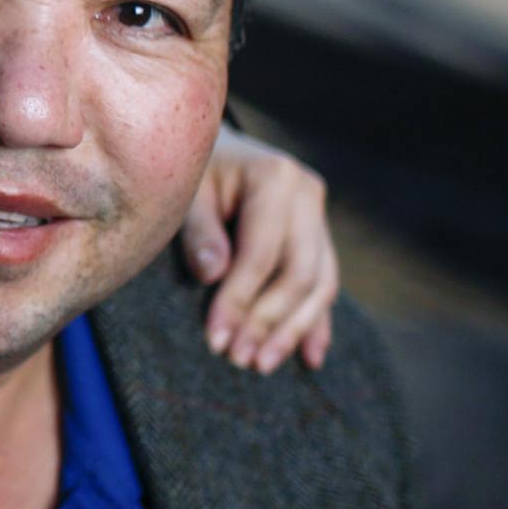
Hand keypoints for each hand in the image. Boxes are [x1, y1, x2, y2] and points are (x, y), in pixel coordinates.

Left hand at [181, 125, 339, 372]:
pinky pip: (324, 283)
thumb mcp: (183, 191)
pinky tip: (309, 357)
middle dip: (269, 323)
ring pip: (319, 284)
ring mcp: (318, 215)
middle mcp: (307, 194)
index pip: (262, 254)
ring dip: (292, 330)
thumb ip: (198, 231)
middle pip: (299, 273)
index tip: (216, 339)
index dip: (240, 301)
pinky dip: (316, 322)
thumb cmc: (187, 169)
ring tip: (262, 364)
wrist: (205, 144)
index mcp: (275, 177)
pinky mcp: (317, 234)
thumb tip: (214, 276)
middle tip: (240, 360)